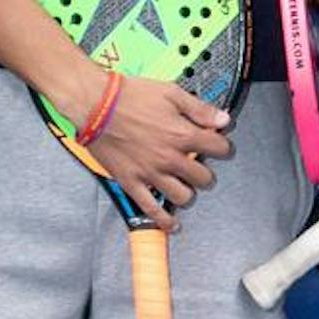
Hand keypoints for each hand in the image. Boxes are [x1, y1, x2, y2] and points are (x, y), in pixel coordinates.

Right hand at [75, 75, 232, 232]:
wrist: (95, 104)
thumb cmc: (130, 96)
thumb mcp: (171, 93)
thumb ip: (199, 109)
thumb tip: (223, 119)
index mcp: (182, 134)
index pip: (219, 148)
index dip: (222, 145)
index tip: (218, 145)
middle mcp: (169, 158)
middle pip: (204, 177)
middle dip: (206, 171)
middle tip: (199, 166)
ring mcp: (151, 173)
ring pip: (183, 196)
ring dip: (188, 191)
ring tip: (184, 184)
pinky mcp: (132, 182)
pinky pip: (151, 209)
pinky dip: (164, 220)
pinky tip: (172, 224)